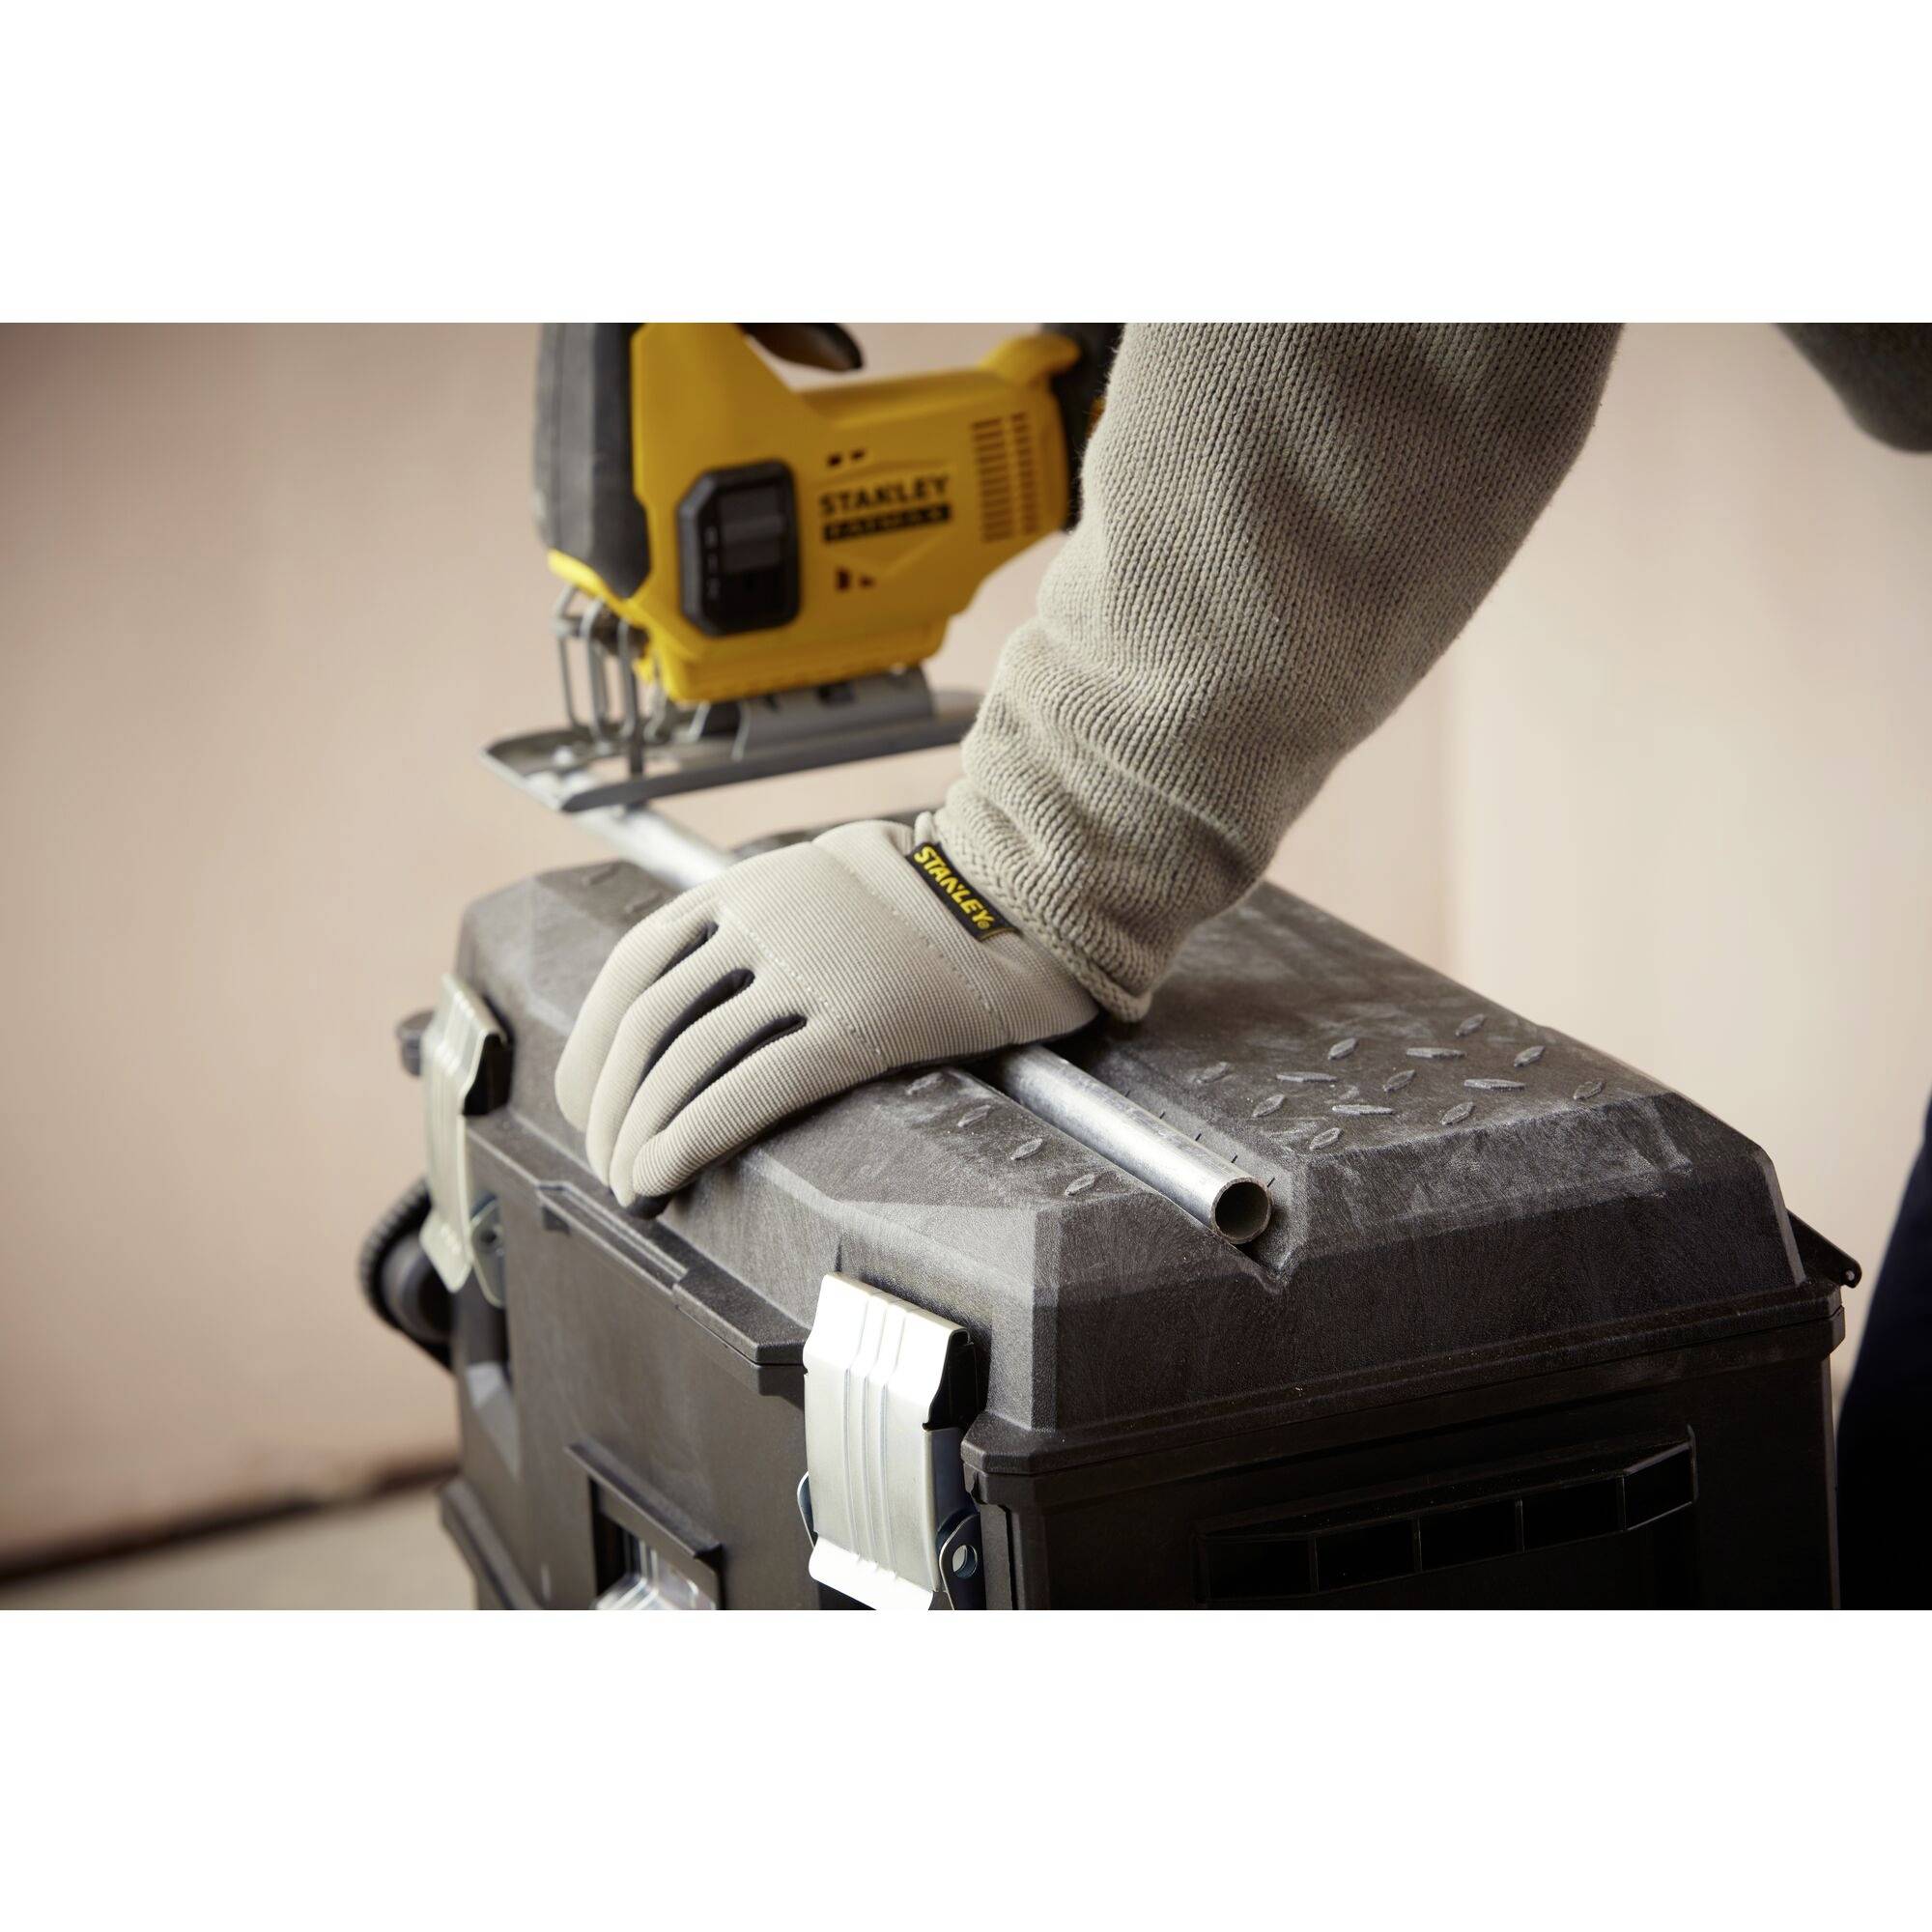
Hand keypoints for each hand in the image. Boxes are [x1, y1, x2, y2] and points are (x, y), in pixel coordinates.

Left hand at [555, 815, 1096, 1207]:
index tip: (586, 1104)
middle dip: (611, 1106)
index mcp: (747, 886)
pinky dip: (691, 1136)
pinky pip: (751, 1086)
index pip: (633, 971)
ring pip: (689, 1061)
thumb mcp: (825, 879)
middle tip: (605, 1162)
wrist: (1030, 895)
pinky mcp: (858, 1023)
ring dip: (641, 1134)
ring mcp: (811, 971)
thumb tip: (708, 995)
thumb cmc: (938, 903)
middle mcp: (764, 921)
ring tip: (632, 1185)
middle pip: (649, 1025)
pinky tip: (664, 1173)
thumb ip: (762, 921)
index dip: (595, 1048)